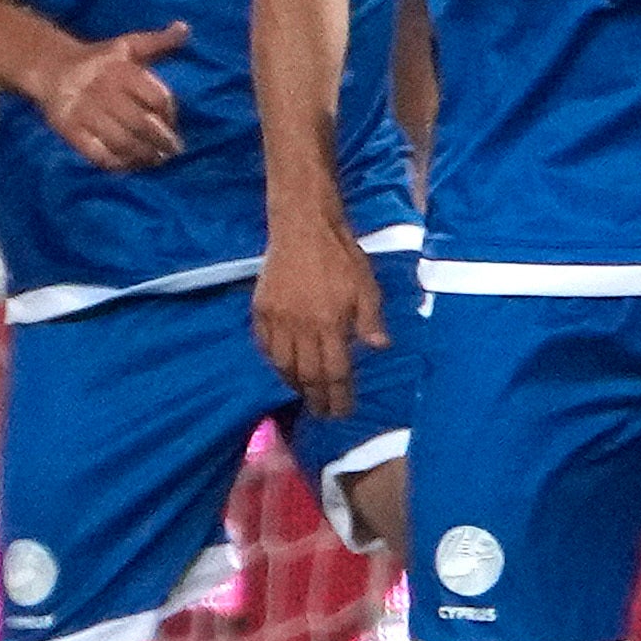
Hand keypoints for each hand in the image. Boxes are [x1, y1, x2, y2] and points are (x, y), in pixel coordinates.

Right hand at [29, 21, 189, 172]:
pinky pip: (97, 153)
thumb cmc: (101, 60)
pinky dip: (117, 164)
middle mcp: (103, 91)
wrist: (53, 69)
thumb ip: (158, 40)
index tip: (175, 122)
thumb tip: (185, 28)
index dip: (170, 113)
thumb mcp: (128, 45)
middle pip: (139, 122)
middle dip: (161, 140)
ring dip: (143, 155)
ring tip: (157, 160)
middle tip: (174, 150)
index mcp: (120, 69)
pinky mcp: (69, 130)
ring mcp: (84, 113)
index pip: (155, 96)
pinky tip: (131, 165)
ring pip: (120, 141)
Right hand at [255, 213, 384, 420]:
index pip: (335, 372)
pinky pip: (264, 346)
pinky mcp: (260, 310)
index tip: (342, 412)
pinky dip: (273, 361)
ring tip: (304, 394)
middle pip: (307, 375)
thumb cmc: (341, 256)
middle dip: (316, 398)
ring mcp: (277, 320)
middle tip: (322, 413)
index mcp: (330, 324)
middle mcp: (301, 328)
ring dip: (293, 384)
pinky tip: (281, 367)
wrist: (303, 227)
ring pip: (282, 364)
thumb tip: (380, 348)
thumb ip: (370, 319)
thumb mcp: (366, 286)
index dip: (339, 396)